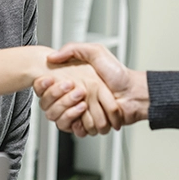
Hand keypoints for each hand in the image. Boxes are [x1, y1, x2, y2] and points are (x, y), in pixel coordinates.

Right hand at [34, 43, 148, 133]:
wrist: (133, 93)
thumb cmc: (118, 73)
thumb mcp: (96, 52)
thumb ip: (73, 49)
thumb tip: (52, 57)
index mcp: (71, 84)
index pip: (46, 91)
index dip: (47, 89)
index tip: (51, 81)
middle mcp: (72, 99)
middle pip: (50, 108)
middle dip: (63, 100)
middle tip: (79, 92)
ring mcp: (80, 113)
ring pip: (61, 120)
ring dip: (73, 112)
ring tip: (84, 103)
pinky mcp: (89, 126)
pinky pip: (76, 130)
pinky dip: (81, 124)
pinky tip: (86, 113)